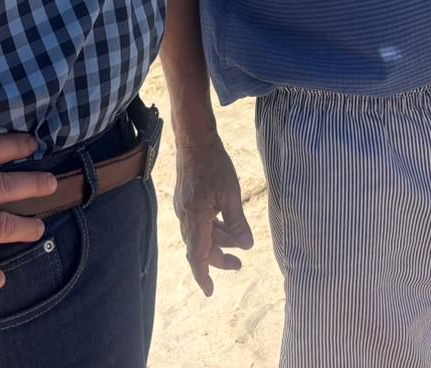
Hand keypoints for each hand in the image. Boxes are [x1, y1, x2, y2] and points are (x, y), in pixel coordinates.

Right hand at [173, 133, 253, 296]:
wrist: (194, 140)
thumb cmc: (214, 164)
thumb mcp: (231, 194)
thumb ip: (237, 223)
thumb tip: (246, 246)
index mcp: (195, 218)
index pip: (197, 256)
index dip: (203, 276)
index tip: (210, 291)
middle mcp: (186, 216)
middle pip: (200, 248)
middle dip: (219, 259)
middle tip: (239, 265)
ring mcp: (184, 207)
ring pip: (200, 234)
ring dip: (218, 242)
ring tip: (238, 241)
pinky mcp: (186, 199)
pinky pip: (198, 222)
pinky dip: (212, 228)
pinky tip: (225, 224)